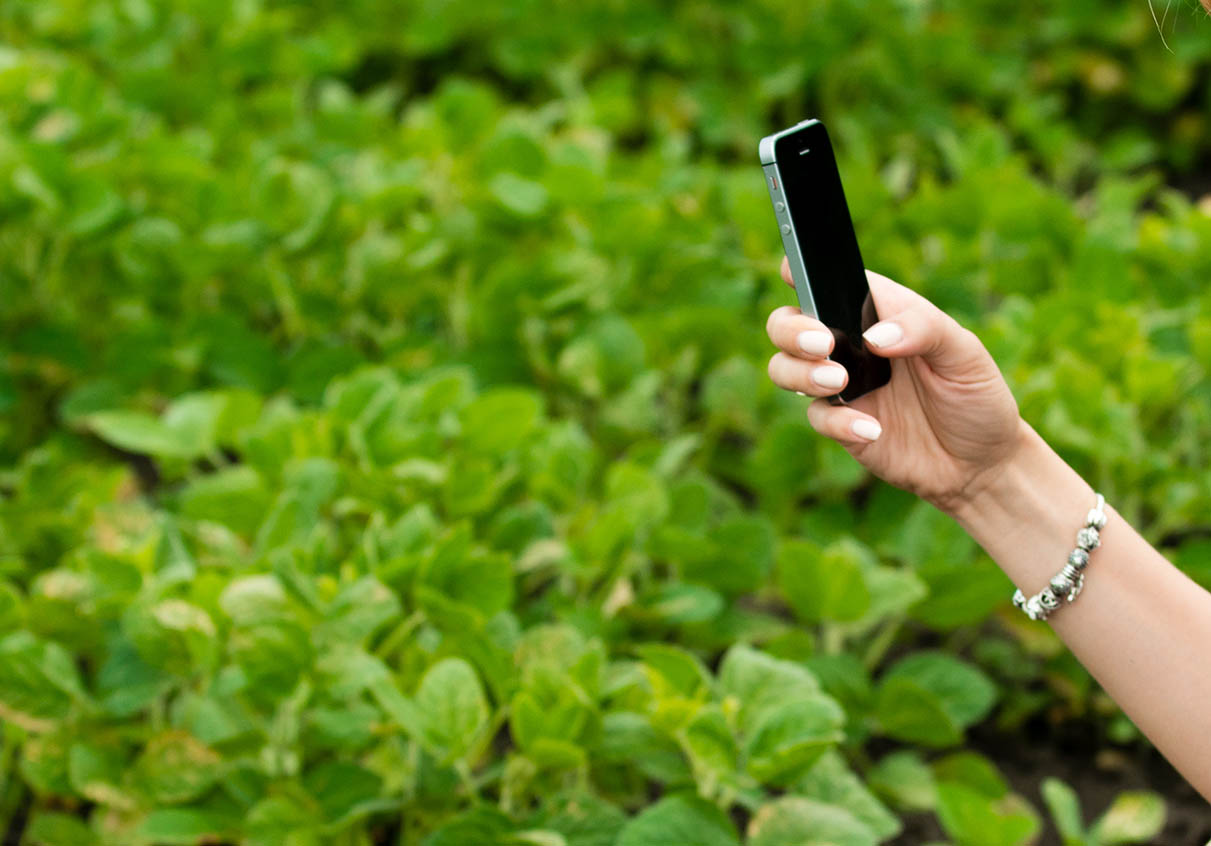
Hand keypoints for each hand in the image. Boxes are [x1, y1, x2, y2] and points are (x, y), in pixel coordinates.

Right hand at [765, 257, 1023, 513]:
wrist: (980, 464)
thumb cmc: (976, 396)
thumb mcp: (964, 354)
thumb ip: (923, 330)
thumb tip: (875, 336)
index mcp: (878, 314)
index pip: (831, 282)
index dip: (802, 271)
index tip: (790, 272)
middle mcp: (851, 345)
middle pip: (788, 325)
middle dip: (791, 329)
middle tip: (822, 344)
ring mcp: (841, 386)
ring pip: (785, 368)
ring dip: (800, 372)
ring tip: (837, 382)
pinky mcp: (841, 424)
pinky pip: (818, 417)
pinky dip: (839, 422)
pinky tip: (873, 429)